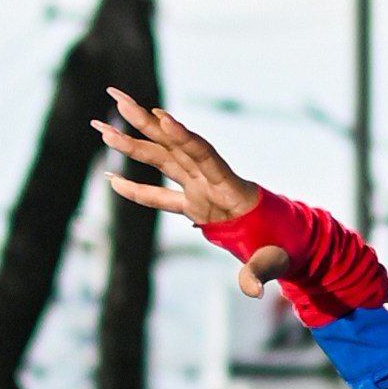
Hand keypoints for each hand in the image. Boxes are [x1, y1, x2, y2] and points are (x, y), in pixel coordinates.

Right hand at [94, 91, 285, 283]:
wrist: (286, 241)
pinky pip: (159, 195)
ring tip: (100, 126)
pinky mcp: (194, 204)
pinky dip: (136, 189)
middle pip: (173, 146)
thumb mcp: (274, 259)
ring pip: (161, 161)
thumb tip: (253, 292)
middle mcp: (210, 180)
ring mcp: (200, 189)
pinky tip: (111, 179)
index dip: (183, 138)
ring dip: (132, 143)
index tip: (161, 116)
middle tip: (117, 96)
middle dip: (144, 121)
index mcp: (231, 186)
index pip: (204, 155)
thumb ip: (259, 271)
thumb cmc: (282, 247)